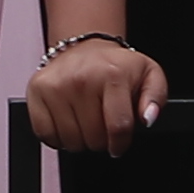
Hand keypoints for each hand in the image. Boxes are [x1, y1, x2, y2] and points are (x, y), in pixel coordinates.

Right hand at [27, 33, 164, 155]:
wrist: (85, 48)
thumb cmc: (117, 66)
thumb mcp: (149, 75)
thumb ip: (156, 98)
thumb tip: (148, 118)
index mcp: (113, 74)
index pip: (118, 127)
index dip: (120, 144)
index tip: (119, 144)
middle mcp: (82, 78)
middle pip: (94, 139)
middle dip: (101, 140)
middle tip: (102, 125)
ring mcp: (56, 85)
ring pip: (70, 141)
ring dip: (80, 140)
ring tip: (86, 121)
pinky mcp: (37, 91)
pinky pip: (45, 134)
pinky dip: (57, 137)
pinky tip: (68, 121)